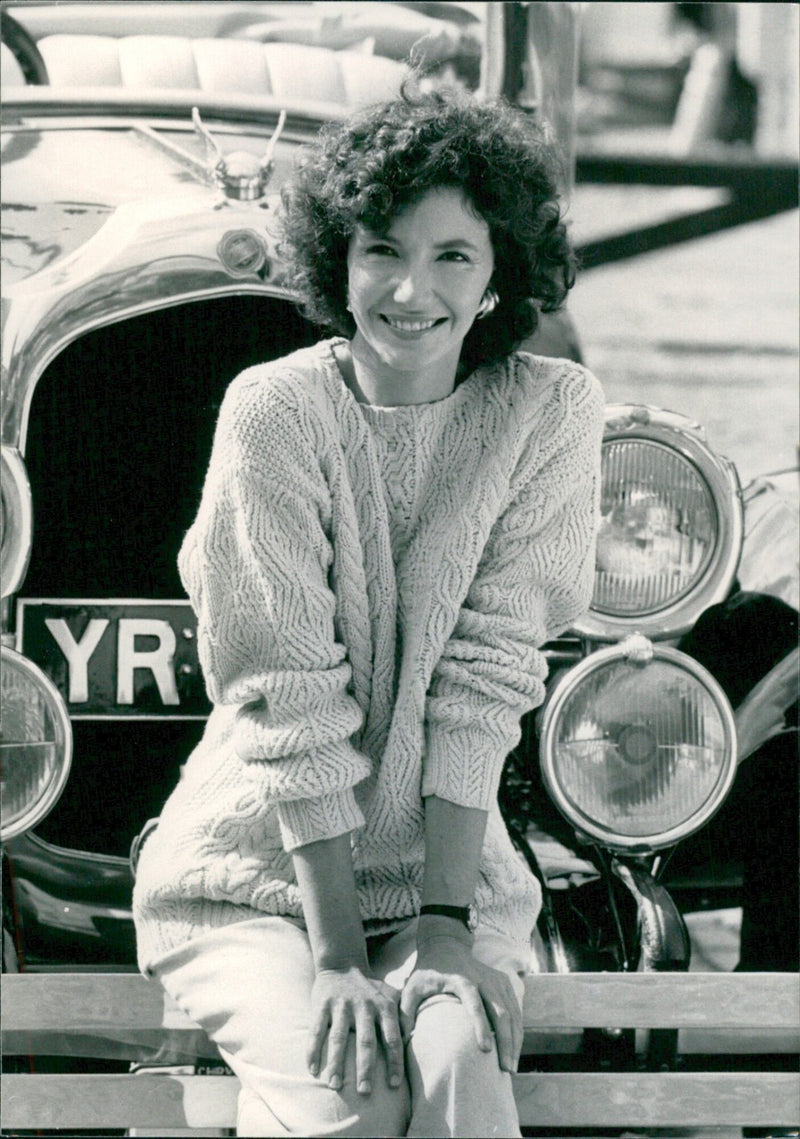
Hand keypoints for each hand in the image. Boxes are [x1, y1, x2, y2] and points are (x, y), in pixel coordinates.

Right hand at [307, 966, 403, 1095]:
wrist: (341, 963)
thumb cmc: (370, 988)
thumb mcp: (391, 994)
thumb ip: (405, 1013)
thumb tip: (416, 1038)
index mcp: (383, 1006)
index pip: (392, 1038)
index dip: (394, 1061)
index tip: (394, 1085)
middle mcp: (364, 1005)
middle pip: (366, 1041)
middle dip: (366, 1068)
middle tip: (365, 1091)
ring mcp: (342, 1005)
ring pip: (339, 1038)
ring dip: (337, 1064)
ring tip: (335, 1086)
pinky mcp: (322, 1004)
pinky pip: (317, 1030)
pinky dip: (313, 1050)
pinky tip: (313, 1069)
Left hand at [400, 934, 521, 1072]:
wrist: (445, 944)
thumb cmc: (427, 972)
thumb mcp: (411, 988)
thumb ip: (405, 1014)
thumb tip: (400, 1044)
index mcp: (460, 980)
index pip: (474, 1003)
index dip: (481, 1026)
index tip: (486, 1050)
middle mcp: (483, 979)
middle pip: (501, 1011)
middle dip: (506, 1041)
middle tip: (505, 1070)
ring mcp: (496, 980)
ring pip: (512, 1012)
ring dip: (515, 1040)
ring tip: (511, 1068)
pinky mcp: (503, 983)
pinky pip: (516, 1009)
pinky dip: (518, 1030)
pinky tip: (514, 1050)